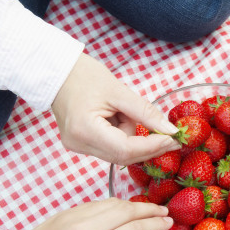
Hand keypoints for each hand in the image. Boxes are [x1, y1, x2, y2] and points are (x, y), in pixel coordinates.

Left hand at [0, 198, 172, 229]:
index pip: (135, 229)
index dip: (155, 224)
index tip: (169, 223)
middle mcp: (88, 227)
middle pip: (127, 210)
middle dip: (149, 209)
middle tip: (164, 212)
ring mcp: (75, 216)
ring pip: (112, 202)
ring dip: (132, 204)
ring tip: (146, 210)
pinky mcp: (66, 212)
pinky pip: (97, 203)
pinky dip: (113, 205)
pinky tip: (120, 212)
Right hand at [52, 53, 180, 165]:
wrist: (56, 71)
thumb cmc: (84, 75)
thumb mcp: (119, 91)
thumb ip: (146, 113)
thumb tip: (170, 131)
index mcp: (85, 130)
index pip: (126, 149)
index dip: (152, 146)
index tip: (173, 139)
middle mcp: (79, 144)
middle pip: (123, 157)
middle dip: (148, 147)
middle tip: (170, 136)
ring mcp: (78, 147)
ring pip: (119, 154)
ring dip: (132, 138)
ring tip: (123, 112)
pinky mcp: (81, 145)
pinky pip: (111, 148)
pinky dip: (122, 136)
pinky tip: (116, 118)